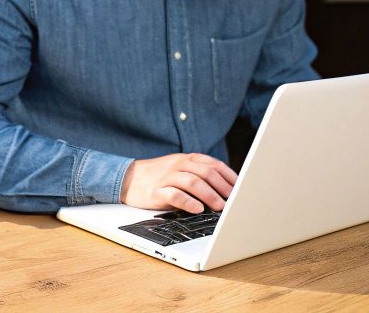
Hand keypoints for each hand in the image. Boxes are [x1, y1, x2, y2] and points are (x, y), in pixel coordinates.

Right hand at [120, 152, 237, 213]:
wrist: (127, 178)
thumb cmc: (159, 177)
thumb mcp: (179, 169)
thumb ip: (198, 175)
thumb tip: (226, 190)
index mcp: (185, 159)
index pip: (212, 163)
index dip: (229, 176)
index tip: (240, 188)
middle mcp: (177, 165)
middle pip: (205, 172)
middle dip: (222, 186)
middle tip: (233, 199)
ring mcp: (166, 177)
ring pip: (192, 182)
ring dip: (209, 194)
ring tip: (220, 206)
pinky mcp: (155, 191)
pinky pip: (174, 195)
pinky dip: (188, 202)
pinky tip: (197, 208)